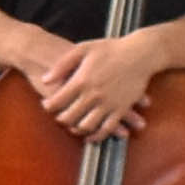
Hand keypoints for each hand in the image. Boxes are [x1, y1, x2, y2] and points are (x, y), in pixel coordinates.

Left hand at [30, 34, 156, 139]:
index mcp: (81, 80)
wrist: (140, 53)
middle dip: (61, 119)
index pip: (57, 101)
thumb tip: (45, 79)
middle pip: (70, 117)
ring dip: (77, 129)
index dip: (48, 106)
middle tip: (58, 117)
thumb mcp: (83, 49)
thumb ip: (62, 65)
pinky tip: (91, 136)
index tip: (46, 105)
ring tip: (73, 126)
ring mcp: (108, 104)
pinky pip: (107, 128)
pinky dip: (97, 136)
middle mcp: (93, 95)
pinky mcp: (121, 109)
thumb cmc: (110, 48)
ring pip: (87, 126)